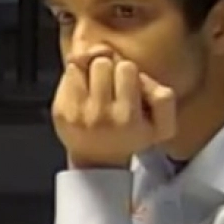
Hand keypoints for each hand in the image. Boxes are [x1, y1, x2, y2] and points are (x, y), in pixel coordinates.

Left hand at [51, 55, 177, 167]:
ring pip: (81, 65)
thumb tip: (131, 69)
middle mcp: (100, 116)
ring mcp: (76, 114)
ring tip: (95, 88)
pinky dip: (75, 77)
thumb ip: (163, 97)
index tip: (127, 86)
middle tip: (109, 86)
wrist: (98, 161)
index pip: (127, 67)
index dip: (127, 72)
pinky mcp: (60, 111)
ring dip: (88, 71)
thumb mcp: (162, 124)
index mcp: (127, 118)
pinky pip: (67, 75)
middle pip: (102, 63)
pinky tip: (82, 92)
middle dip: (107, 69)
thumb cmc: (130, 136)